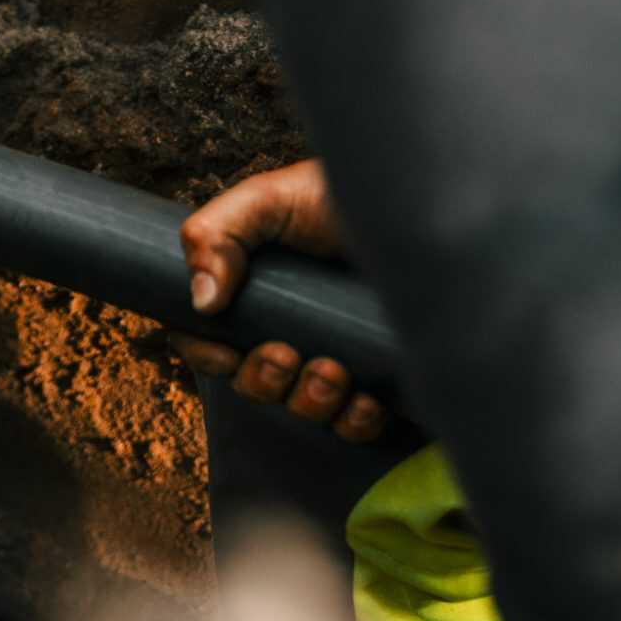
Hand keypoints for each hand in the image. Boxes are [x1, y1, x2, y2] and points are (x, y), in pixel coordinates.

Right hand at [172, 159, 386, 442]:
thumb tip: (201, 302)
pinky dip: (355, 420)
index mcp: (251, 292)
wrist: (418, 205)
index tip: (229, 354)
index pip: (206, 340)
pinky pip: (355, 423)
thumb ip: (216, 236)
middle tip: (285, 356)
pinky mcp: (377, 375)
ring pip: (303, 408)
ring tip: (333, 371)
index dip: (209, 357)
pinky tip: (367, 397)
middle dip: (263, 380)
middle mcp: (287, 327)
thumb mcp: (268, 199)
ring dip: (310, 402)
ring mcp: (333, 354)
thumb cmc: (337, 197)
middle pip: (253, 383)